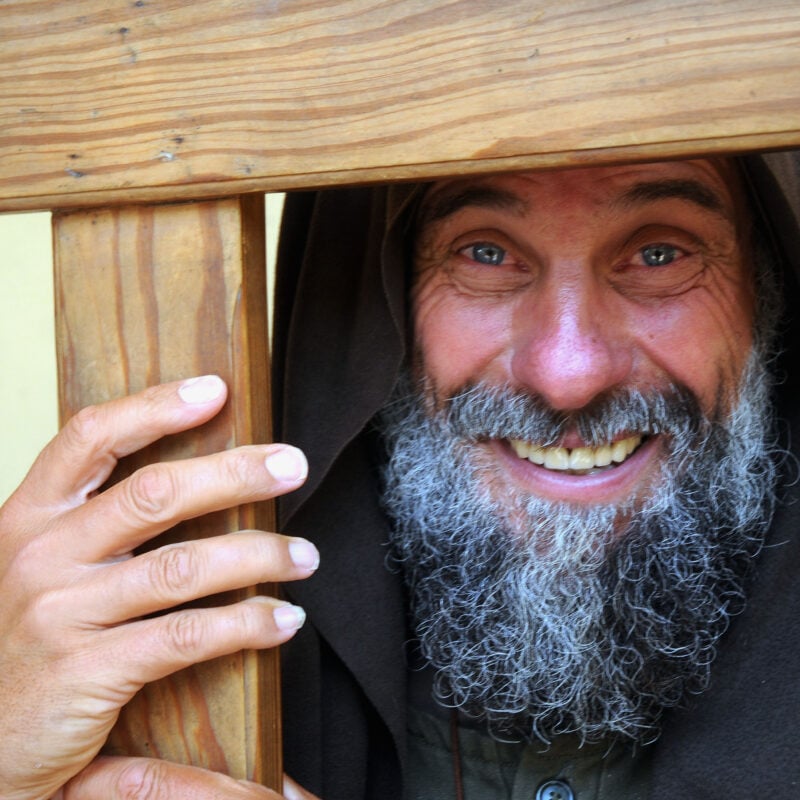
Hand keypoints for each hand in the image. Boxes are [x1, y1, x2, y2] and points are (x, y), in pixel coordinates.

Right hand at [0, 376, 316, 799]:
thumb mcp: (37, 571)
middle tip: (292, 465)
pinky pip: (188, 634)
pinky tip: (283, 619)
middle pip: (155, 493)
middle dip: (235, 473)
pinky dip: (246, 623)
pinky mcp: (88, 671)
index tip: (215, 390)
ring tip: (304, 555)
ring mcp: (62, 613)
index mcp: (27, 520)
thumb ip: (89, 523)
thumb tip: (185, 475)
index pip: (90, 439)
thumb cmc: (18, 645)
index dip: (154, 406)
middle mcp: (40, 556)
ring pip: (184, 565)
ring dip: (259, 554)